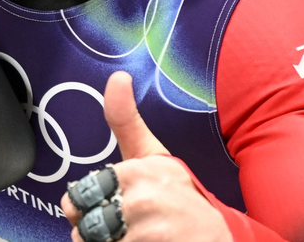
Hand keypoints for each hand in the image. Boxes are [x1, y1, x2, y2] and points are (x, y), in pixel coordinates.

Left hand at [61, 72, 230, 241]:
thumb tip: (117, 77)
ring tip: (138, 237)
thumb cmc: (184, 198)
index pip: (80, 194)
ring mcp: (147, 232)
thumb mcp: (156, 155)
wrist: (222, 238)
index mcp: (139, 170)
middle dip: (96, 229)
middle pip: (83, 221)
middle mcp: (142, 199)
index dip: (92, 205)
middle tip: (128, 226)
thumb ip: (125, 121)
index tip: (118, 203)